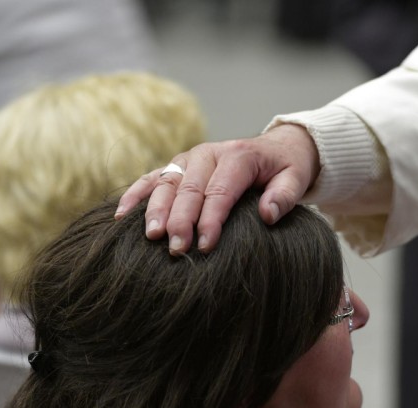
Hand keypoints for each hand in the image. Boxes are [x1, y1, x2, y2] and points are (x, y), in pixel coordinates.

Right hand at [116, 124, 319, 253]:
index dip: (211, 219)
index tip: (205, 246)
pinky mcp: (176, 167)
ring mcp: (188, 159)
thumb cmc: (285, 169)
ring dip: (155, 210)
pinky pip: (151, 178)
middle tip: (176, 250)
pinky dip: (135, 195)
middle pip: (189, 188)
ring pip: (166, 183)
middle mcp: (208, 154)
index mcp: (238, 156)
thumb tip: (268, 214)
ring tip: (150, 237)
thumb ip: (284, 196)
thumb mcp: (296, 178)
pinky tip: (122, 216)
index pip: (219, 190)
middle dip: (180, 220)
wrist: (276, 148)